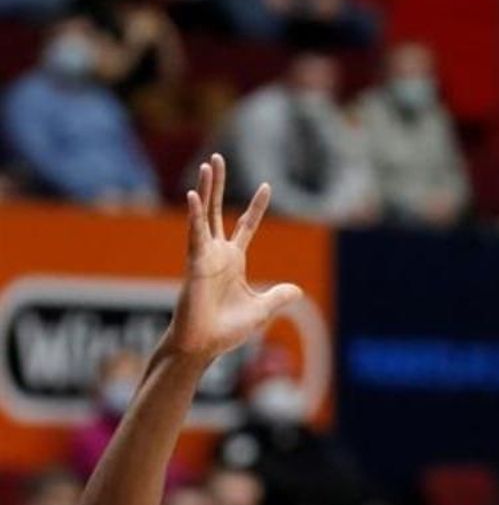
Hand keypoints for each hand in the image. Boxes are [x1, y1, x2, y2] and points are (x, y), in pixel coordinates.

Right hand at [164, 155, 302, 359]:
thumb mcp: (262, 309)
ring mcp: (204, 256)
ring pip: (205, 215)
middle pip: (218, 211)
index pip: (246, 226)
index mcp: (233, 261)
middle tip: (217, 159)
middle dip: (218, 185)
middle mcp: (217, 253)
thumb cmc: (227, 329)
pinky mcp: (195, 264)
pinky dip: (195, 216)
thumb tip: (298, 290)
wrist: (205, 345)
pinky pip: (195, 236)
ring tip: (207, 165)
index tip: (266, 185)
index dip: (256, 207)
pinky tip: (194, 196)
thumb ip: (278, 296)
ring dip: (206, 190)